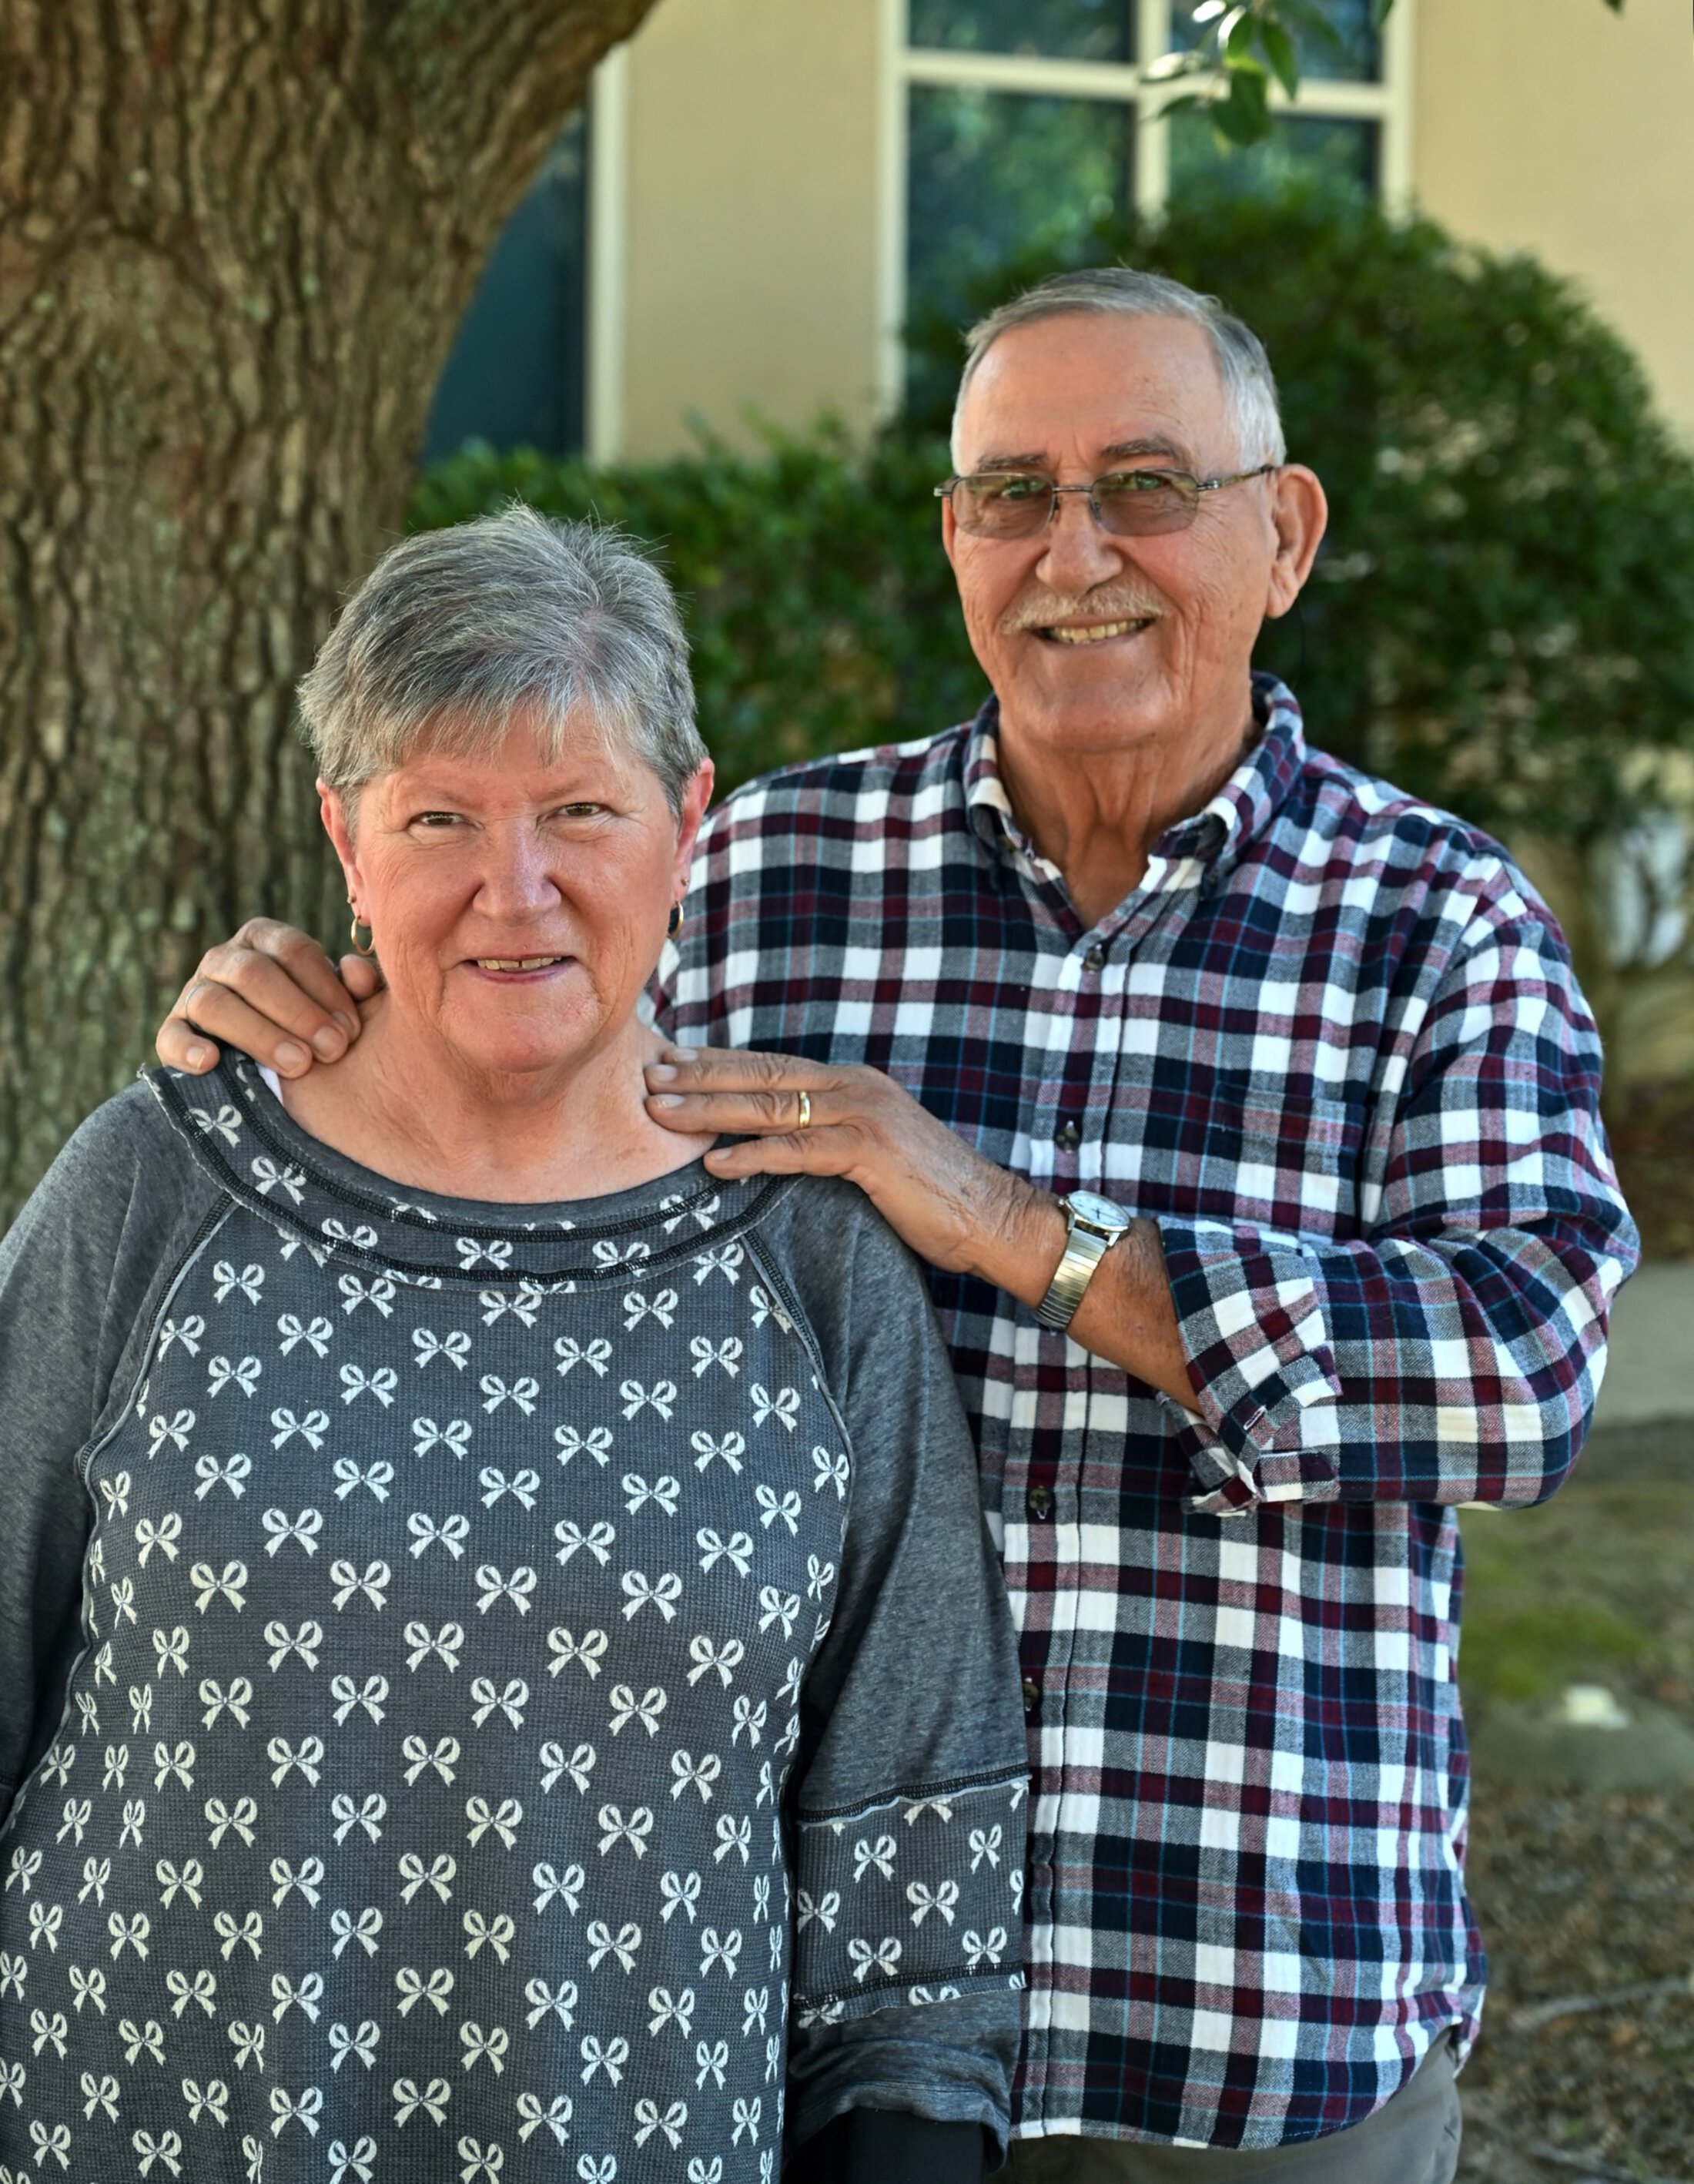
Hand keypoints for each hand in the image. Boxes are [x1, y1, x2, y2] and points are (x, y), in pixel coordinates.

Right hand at [155, 919, 379, 1077]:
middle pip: (254, 974)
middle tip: (333, 1051)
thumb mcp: (340, 1005)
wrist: (272, 1066)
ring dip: (259, 1034)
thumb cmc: (316, 1025)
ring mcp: (193, 993)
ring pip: (214, 1002)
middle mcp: (225, 959)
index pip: (293, 950)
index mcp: (265, 940)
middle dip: (298, 1013)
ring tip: (297, 1065)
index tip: (352, 1028)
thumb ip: (358, 990)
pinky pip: (170, 1036)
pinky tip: (211, 1063)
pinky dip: (187, 1049)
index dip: (326, 988)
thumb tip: (358, 974)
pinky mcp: (174, 1032)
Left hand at [643, 1045, 1062, 1294]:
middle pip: (761, 1076)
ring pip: (771, 1107)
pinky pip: (799, 1152)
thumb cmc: (932, 1194)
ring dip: (710, 1110)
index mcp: (852, 1084)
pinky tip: (715, 1163)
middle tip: (647, 1076)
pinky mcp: (871, 1153)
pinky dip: (754, 1155)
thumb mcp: (874, 1153)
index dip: (717, 1064)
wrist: (992, 1217)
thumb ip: (830, 1138)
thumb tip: (779, 1143)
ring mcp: (863, 1116)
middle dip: (699, 1076)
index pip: (771, 1066)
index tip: (669, 1063)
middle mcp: (854, 1088)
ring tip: (661, 1112)